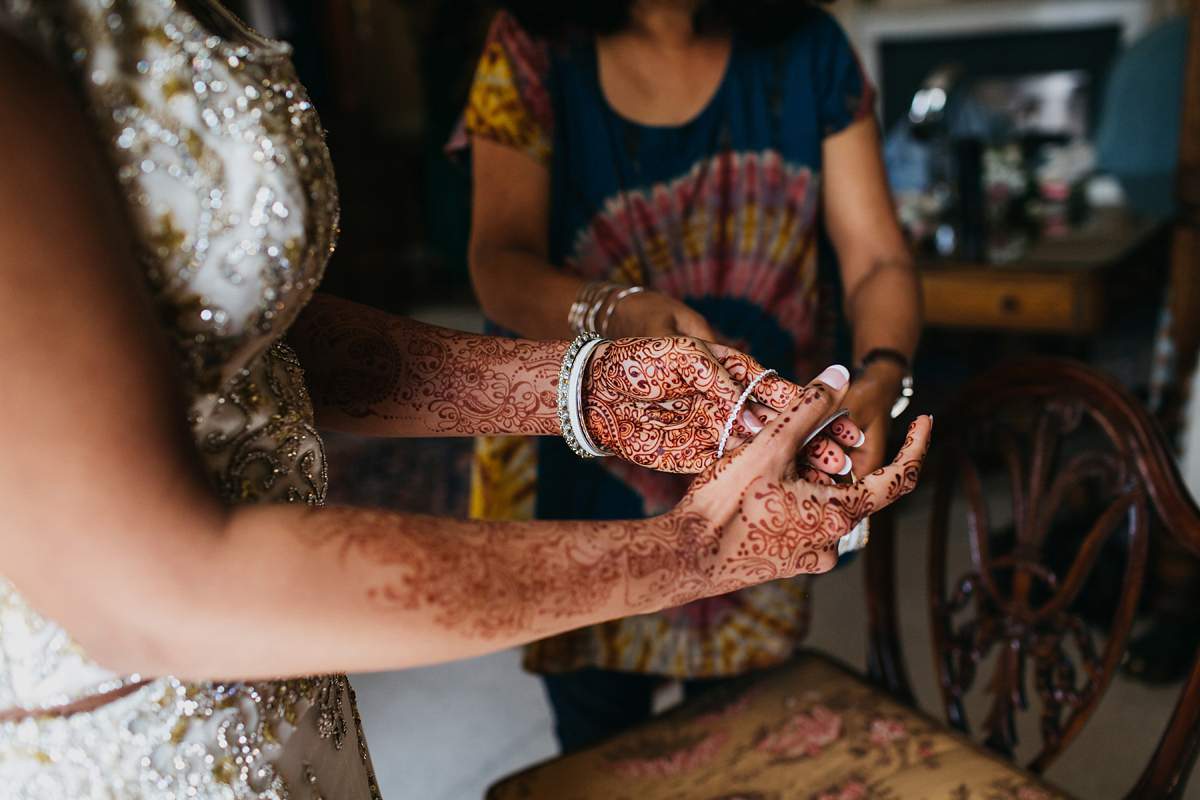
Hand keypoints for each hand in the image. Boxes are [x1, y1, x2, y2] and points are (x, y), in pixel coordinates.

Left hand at [592, 291, 861, 477]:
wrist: (592, 387)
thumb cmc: (638, 358)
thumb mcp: (682, 355)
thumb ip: (719, 382)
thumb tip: (750, 418)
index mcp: (732, 370)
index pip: (783, 391)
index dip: (817, 408)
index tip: (846, 424)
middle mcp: (730, 403)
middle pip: (783, 427)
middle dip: (817, 444)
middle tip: (847, 466)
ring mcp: (714, 431)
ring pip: (765, 454)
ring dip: (796, 470)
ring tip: (826, 489)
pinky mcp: (695, 455)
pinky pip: (734, 471)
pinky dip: (760, 485)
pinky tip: (784, 499)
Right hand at [676, 368, 930, 580]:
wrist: (683, 559)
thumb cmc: (726, 505)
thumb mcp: (769, 447)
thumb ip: (808, 408)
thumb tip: (840, 373)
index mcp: (839, 514)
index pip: (898, 478)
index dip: (916, 445)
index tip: (925, 420)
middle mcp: (830, 542)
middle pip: (849, 488)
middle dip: (832, 456)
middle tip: (804, 433)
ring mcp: (805, 558)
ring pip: (821, 508)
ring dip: (808, 481)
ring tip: (771, 458)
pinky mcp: (781, 565)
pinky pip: (799, 527)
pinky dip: (790, 503)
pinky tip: (760, 489)